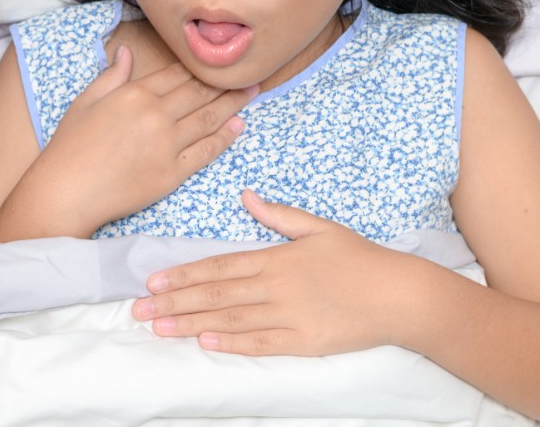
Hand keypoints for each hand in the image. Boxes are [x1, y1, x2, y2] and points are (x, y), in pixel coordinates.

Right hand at [28, 45, 255, 232]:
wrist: (67, 190)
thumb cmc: (70, 147)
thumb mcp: (86, 102)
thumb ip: (112, 76)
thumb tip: (127, 52)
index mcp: (134, 93)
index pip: (177, 74)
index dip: (200, 67)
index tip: (218, 61)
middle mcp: (155, 114)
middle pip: (199, 92)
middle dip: (225, 82)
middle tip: (249, 74)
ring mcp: (167, 144)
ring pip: (209, 118)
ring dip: (233, 104)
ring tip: (251, 93)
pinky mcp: (173, 172)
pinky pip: (206, 151)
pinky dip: (225, 137)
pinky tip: (238, 127)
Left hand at [131, 190, 418, 355]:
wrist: (399, 295)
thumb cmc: (359, 258)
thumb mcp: (318, 227)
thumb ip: (278, 215)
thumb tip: (246, 195)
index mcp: (276, 258)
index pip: (219, 266)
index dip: (184, 273)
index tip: (153, 279)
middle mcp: (276, 288)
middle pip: (215, 294)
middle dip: (174, 302)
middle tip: (140, 309)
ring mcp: (289, 317)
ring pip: (230, 321)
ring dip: (191, 324)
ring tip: (160, 327)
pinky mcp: (304, 343)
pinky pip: (261, 344)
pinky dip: (232, 344)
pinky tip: (205, 343)